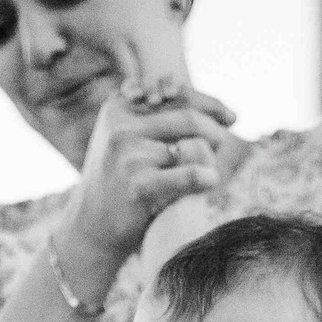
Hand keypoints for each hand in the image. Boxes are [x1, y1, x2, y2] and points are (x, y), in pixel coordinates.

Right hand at [58, 41, 236, 292]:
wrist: (91, 229)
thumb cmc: (118, 183)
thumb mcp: (128, 142)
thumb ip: (157, 120)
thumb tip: (213, 110)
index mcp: (118, 108)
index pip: (173, 93)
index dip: (208, 102)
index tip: (231, 117)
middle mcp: (120, 126)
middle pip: (186, 117)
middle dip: (214, 129)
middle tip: (227, 143)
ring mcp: (127, 154)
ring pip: (189, 146)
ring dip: (209, 159)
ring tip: (214, 170)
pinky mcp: (137, 185)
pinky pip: (186, 174)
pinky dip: (205, 177)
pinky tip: (212, 180)